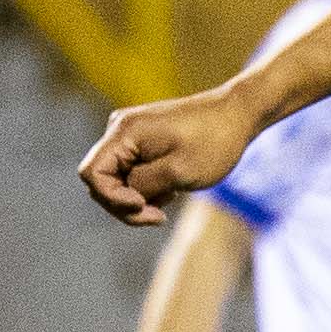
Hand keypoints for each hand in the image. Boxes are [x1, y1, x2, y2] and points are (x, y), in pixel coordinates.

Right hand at [80, 86, 264, 225]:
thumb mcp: (178, 172)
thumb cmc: (214, 142)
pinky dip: (148, 187)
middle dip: (126, 205)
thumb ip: (142, 185)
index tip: (144, 205)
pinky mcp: (143, 141)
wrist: (238, 114)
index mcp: (124, 132)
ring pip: (118, 179)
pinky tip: (173, 189)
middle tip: (160, 217)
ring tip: (173, 196)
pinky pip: (132, 172)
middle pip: (102, 180)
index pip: (92, 174)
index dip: (112, 198)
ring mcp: (131, 134)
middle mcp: (120, 130)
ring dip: (140, 198)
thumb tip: (122, 194)